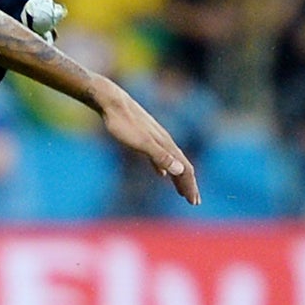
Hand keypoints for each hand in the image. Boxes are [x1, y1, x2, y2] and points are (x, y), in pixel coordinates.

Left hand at [94, 81, 201, 205]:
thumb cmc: (121, 123)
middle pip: (181, 166)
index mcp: (166, 144)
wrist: (110, 101)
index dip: (190, 186)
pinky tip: (162, 174)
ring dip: (178, 177)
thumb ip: (160, 156)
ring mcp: (155, 138)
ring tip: (181, 191)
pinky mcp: (144, 137)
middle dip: (188, 185)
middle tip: (194, 202)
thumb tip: (180, 170)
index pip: (184, 169)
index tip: (194, 202)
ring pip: (172, 161)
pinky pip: (159, 157)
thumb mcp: (140, 142)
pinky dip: (164, 168)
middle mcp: (164, 140)